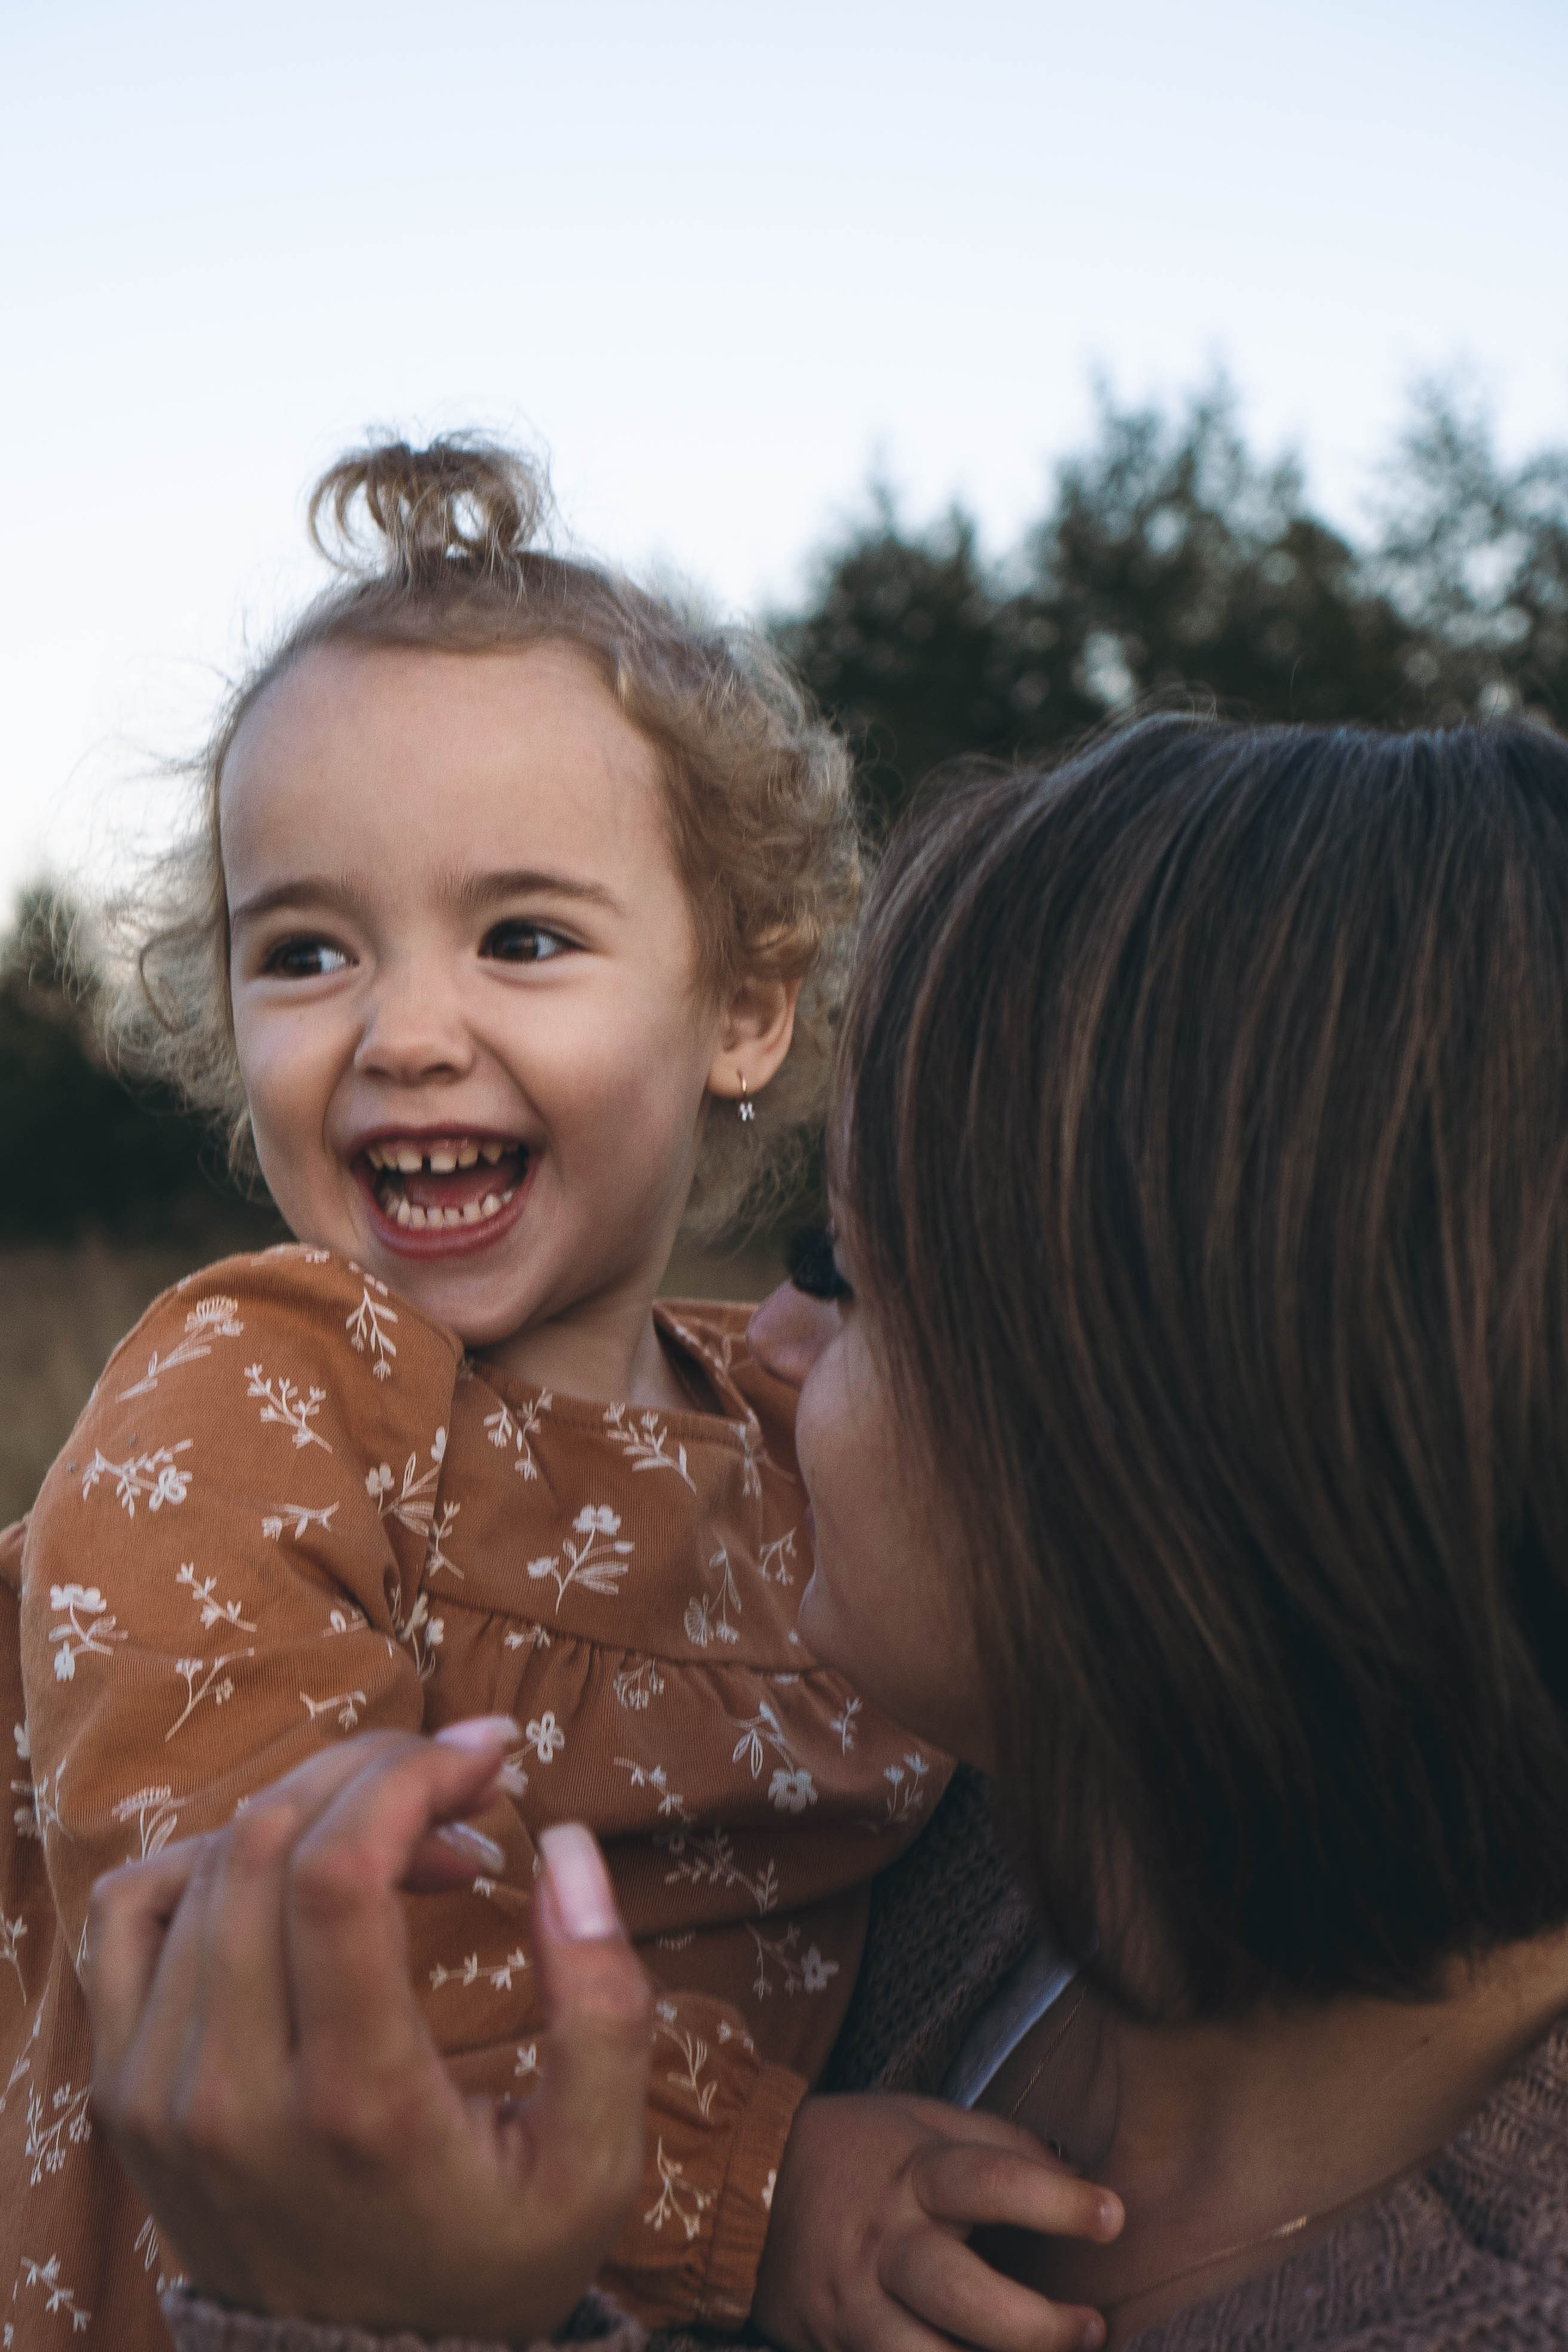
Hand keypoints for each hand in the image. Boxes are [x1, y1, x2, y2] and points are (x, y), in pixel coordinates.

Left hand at [86, 1719, 652, 2341]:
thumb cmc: (491, 2256)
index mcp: (354, 2106)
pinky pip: (132, 1911)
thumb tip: (566, 1845)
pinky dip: (212, 1854)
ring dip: (317, 1808)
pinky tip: (292, 1870)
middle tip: (462, 1784)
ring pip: (209, 1861)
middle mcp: (233, 2095)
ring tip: (404, 1840)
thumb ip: (604, 2006)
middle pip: (273, 1843)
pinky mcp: (123, 2091)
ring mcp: (160, 2094)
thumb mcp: (594, 2163)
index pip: (340, 1870)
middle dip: (378, 1770)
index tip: (490, 1756)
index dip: (414, 1777)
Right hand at [752, 2093, 1122, 2351]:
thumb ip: (999, 2145)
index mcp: (912, 2174)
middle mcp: (885, 2244)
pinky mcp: (834, 2348)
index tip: (1114, 2216)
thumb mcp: (920, 2120)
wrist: (738, 2185)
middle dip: (1035, 2327)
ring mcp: (854, 2306)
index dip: (1056, 2202)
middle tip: (1092, 2328)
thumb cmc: (853, 2148)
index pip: (990, 2181)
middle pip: (962, 2294)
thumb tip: (1081, 2177)